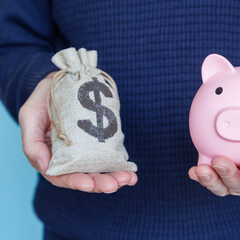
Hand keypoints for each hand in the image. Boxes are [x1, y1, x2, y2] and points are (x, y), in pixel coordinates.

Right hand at [18, 73, 136, 192]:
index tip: (89, 184)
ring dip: (114, 177)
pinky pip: (108, 159)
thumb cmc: (42, 100)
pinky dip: (119, 167)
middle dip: (100, 183)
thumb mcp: (30, 116)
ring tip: (128, 179)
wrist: (61, 83)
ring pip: (98, 171)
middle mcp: (67, 159)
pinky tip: (131, 172)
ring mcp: (84, 153)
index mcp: (49, 157)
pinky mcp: (97, 145)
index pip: (61, 176)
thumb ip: (32, 143)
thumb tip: (45, 168)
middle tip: (116, 183)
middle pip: (84, 177)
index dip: (75, 182)